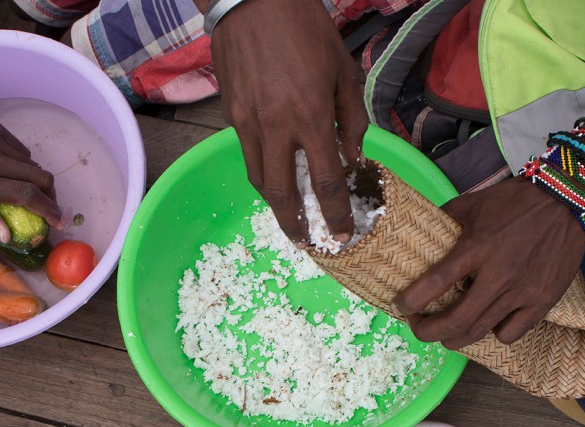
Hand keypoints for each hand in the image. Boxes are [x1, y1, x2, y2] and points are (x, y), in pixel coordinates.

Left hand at [0, 108, 61, 242]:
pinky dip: (22, 160)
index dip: (50, 210)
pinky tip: (10, 168)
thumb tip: (6, 236)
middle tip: (47, 205)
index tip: (59, 221)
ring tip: (27, 188)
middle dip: (51, 194)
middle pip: (40, 177)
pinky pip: (18, 147)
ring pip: (31, 162)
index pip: (29, 196)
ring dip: (35, 179)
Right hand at [210, 0, 368, 244]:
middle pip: (283, 195)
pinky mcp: (230, 115)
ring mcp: (247, 123)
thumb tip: (353, 157)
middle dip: (296, 227)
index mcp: (310, 115)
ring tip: (291, 215)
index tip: (342, 235)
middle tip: (308, 243)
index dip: (335, 214)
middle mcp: (276, 126)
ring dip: (276, 204)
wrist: (252, 1)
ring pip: (260, 180)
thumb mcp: (343, 71)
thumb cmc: (306, 30)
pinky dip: (263, 173)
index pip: (326, 181)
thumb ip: (352, 119)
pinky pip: (248, 155)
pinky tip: (277, 173)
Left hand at [392, 177, 584, 348]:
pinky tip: (489, 322)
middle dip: (428, 332)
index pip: (436, 282)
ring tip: (446, 334)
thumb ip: (444, 219)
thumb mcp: (473, 203)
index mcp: (477, 247)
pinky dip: (494, 333)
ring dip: (454, 338)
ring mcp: (523, 291)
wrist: (567, 200)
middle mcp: (499, 274)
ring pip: (480, 332)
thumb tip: (416, 232)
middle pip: (456, 320)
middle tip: (418, 328)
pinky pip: (511, 333)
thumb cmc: (515, 201)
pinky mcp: (543, 301)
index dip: (411, 301)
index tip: (398, 308)